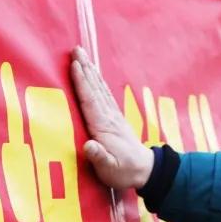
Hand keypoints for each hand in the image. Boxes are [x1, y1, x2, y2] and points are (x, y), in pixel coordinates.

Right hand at [70, 47, 154, 190]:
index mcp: (103, 128)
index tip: (75, 65)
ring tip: (81, 55)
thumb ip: (99, 158)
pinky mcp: (114, 118)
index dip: (82, 83)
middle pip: (94, 89)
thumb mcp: (110, 170)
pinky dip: (96, 82)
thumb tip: (88, 146)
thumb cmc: (123, 172)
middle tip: (76, 49)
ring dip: (90, 71)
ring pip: (99, 89)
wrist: (145, 171)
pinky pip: (103, 95)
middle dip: (85, 68)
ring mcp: (112, 116)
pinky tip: (93, 74)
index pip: (90, 101)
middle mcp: (108, 118)